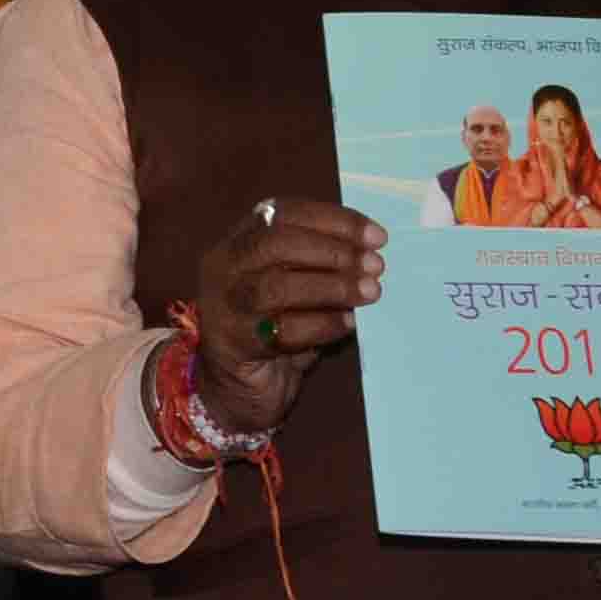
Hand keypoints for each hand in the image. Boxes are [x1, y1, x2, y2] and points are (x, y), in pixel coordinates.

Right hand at [185, 196, 385, 441]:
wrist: (235, 387)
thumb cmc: (273, 327)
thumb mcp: (292, 284)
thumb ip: (317, 265)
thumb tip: (371, 254)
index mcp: (237, 242)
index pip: (280, 212)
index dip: (331, 219)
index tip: (377, 236)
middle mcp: (223, 267)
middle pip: (273, 243)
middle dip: (333, 250)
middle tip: (375, 265)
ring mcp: (224, 306)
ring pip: (276, 286)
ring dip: (332, 287)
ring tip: (370, 292)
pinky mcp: (235, 344)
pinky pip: (283, 331)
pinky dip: (324, 324)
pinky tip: (349, 324)